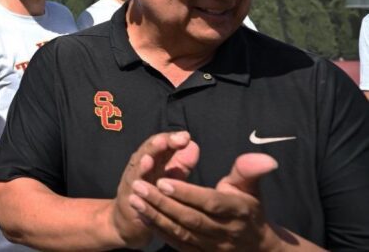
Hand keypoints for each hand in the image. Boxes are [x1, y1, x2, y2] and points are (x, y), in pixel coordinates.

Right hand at [112, 131, 200, 247]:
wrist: (129, 220)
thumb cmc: (152, 195)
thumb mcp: (167, 177)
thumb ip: (180, 164)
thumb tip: (194, 146)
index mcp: (151, 161)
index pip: (160, 145)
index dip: (171, 139)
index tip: (185, 136)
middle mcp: (139, 168)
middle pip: (146, 153)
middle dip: (156, 146)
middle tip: (167, 141)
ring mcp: (132, 185)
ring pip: (135, 173)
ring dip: (141, 166)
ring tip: (148, 159)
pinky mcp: (129, 203)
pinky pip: (132, 195)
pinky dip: (135, 191)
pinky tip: (139, 185)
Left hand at [130, 153, 281, 250]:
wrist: (257, 247)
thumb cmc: (248, 209)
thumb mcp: (250, 188)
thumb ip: (249, 171)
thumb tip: (267, 159)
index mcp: (237, 211)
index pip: (210, 202)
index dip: (186, 193)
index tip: (163, 181)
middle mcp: (225, 231)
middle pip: (190, 218)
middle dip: (162, 203)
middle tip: (138, 186)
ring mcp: (212, 247)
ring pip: (181, 232)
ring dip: (155, 216)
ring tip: (134, 200)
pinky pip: (177, 244)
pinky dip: (158, 230)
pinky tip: (142, 216)